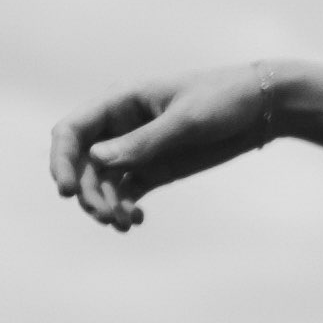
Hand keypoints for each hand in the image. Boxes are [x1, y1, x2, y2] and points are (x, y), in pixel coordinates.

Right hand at [49, 68, 285, 229]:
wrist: (261, 107)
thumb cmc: (223, 99)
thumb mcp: (185, 120)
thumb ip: (143, 141)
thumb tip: (96, 159)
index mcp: (120, 102)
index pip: (72, 131)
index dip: (61, 161)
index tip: (67, 192)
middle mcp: (120, 126)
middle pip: (82, 164)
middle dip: (88, 192)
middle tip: (107, 216)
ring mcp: (136, 149)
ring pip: (102, 183)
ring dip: (105, 205)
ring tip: (123, 223)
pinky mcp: (154, 168)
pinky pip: (125, 192)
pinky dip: (124, 209)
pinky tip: (135, 221)